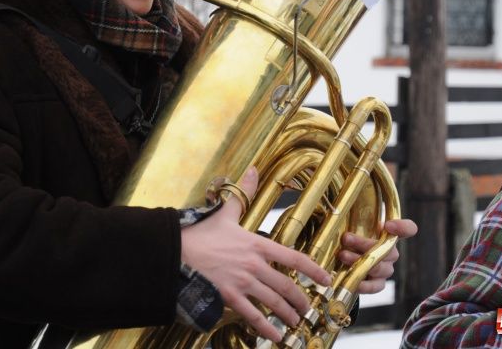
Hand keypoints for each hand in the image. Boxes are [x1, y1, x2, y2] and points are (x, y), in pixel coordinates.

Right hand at [181, 168, 331, 342]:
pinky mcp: (229, 297)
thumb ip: (242, 194)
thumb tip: (252, 170)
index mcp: (256, 243)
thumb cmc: (199, 232)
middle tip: (308, 308)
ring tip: (296, 322)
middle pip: (287, 285)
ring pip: (274, 302)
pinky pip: (253, 316)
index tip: (325, 279)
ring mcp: (242, 282)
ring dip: (288, 314)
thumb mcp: (225, 212)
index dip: (313, 270)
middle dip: (301, 299)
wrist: (176, 250)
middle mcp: (254, 264)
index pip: (293, 257)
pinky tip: (276, 337)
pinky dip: (267, 329)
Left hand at [338, 218, 417, 293]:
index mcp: (390, 235)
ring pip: (378, 267)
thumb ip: (356, 219)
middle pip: (386, 250)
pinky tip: (353, 280)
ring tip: (342, 255)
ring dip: (358, 261)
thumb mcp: (354, 226)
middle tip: (346, 238)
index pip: (408, 229)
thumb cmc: (352, 239)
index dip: (402, 227)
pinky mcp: (378, 284)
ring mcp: (386, 269)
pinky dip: (364, 284)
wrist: (346, 262)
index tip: (388, 225)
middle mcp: (391, 253)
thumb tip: (342, 205)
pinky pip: (375, 286)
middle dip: (364, 244)